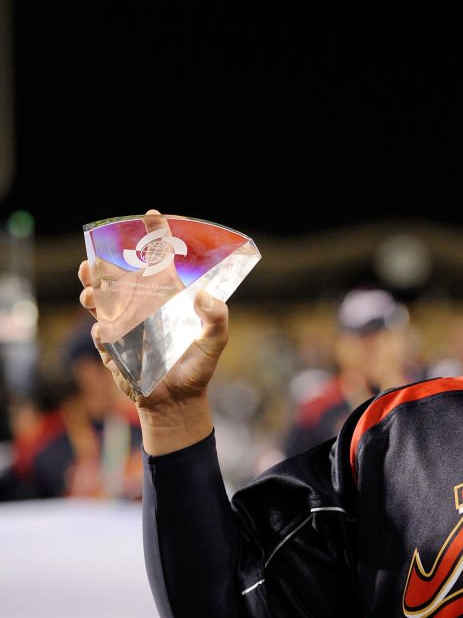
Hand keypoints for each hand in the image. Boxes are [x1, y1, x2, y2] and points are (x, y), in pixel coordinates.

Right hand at [79, 209, 229, 410]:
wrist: (179, 401)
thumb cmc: (197, 367)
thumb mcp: (215, 342)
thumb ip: (217, 319)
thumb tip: (206, 297)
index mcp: (166, 298)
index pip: (158, 261)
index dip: (155, 237)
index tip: (151, 216)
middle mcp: (142, 307)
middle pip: (116, 278)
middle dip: (100, 267)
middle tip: (91, 263)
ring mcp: (125, 327)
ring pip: (100, 303)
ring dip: (92, 295)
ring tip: (90, 294)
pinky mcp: (114, 350)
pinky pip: (102, 336)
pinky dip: (101, 332)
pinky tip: (105, 333)